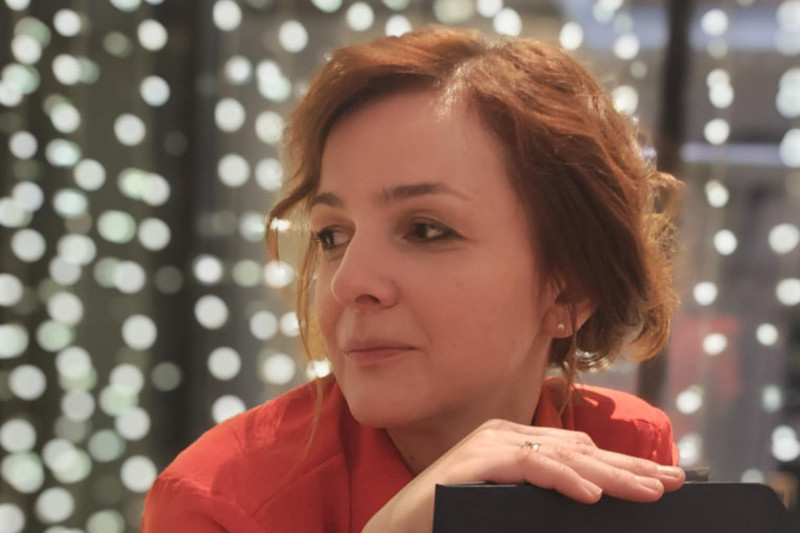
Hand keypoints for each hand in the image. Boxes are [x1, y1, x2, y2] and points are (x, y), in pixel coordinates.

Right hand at [362, 418, 685, 532]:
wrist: (398, 529)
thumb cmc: (452, 518)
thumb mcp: (507, 505)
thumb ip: (540, 495)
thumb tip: (592, 501)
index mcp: (513, 442)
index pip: (579, 450)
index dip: (622, 464)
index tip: (663, 480)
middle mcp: (504, 435)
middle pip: (579, 450)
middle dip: (629, 468)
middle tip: (673, 482)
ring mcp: (489, 444)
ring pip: (563, 456)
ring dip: (610, 476)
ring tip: (649, 492)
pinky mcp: (475, 461)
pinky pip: (529, 466)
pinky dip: (563, 480)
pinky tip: (591, 496)